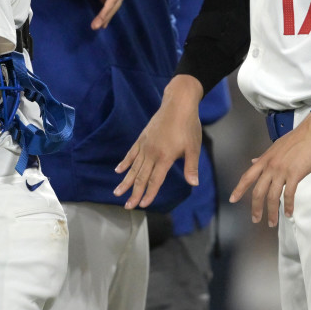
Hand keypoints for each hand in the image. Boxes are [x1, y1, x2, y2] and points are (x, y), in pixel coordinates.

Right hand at [84, 0, 131, 29]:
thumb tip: (102, 1)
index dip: (108, 8)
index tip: (101, 20)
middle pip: (117, 0)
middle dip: (108, 14)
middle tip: (100, 26)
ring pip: (115, 2)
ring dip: (105, 16)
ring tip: (96, 26)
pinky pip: (111, 0)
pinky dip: (105, 10)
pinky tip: (99, 19)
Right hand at [114, 75, 203, 207]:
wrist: (178, 103)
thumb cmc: (188, 126)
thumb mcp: (194, 147)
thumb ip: (191, 166)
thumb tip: (194, 184)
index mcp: (165, 157)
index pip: (155, 180)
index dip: (149, 193)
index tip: (143, 205)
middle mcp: (152, 153)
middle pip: (141, 176)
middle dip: (134, 192)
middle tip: (127, 206)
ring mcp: (145, 145)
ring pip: (133, 167)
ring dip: (126, 181)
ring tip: (117, 192)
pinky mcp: (142, 138)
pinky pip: (131, 153)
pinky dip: (125, 163)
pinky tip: (118, 170)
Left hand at [230, 113, 310, 226]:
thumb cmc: (296, 140)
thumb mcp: (275, 148)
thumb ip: (264, 157)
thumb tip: (253, 162)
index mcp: (264, 160)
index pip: (247, 177)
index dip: (239, 189)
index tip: (232, 200)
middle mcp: (270, 167)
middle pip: (258, 191)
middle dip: (255, 208)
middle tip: (255, 220)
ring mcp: (281, 171)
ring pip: (272, 196)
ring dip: (271, 212)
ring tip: (272, 222)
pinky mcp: (295, 174)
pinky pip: (288, 194)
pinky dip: (287, 206)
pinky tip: (288, 213)